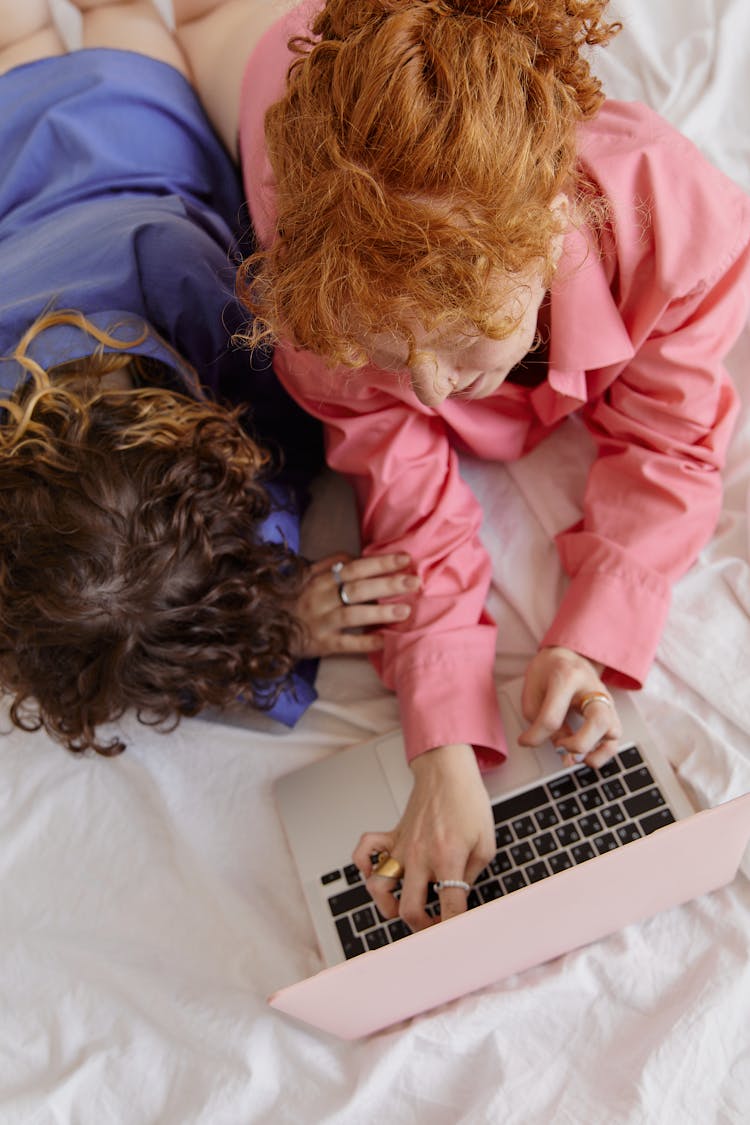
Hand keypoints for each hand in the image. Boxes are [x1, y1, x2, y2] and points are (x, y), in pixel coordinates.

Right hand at [292, 552, 419, 657]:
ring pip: (352, 615)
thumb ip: (330, 563)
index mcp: (319, 579)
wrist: (266, 627)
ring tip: (405, 611)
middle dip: (388, 584)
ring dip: (380, 613)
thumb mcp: (306, 576)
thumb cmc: (294, 599)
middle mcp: (320, 598)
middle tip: (414, 582)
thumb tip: (357, 555)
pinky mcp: (320, 645)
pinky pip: (346, 644)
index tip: (406, 559)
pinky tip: (385, 640)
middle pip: (357, 588)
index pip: (354, 567)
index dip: (380, 563)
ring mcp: (320, 622)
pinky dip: (366, 642)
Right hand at [352, 744, 495, 931]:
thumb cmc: (468, 803)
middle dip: (422, 928)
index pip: (450, 907)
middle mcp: (419, 856)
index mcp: (447, 858)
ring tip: (403, 906)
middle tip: (433, 927)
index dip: (454, 928)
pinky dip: (365, 868)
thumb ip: (472, 876)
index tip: (457, 934)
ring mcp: (401, 847)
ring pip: (378, 889)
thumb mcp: (486, 844)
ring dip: (388, 906)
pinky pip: (363, 854)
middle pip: (409, 909)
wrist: (447, 772)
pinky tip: (378, 874)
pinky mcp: (390, 837)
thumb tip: (459, 897)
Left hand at [518, 646, 621, 767]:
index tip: (526, 741)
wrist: (567, 655)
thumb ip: (539, 720)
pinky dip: (603, 753)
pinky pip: (615, 738)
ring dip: (595, 752)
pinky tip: (587, 757)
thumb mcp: (533, 689)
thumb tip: (557, 749)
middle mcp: (592, 688)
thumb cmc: (548, 670)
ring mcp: (605, 700)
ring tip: (576, 757)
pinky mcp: (611, 711)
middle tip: (560, 747)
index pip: (553, 717)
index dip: (536, 736)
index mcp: (567, 678)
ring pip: (613, 731)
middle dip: (578, 744)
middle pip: (597, 721)